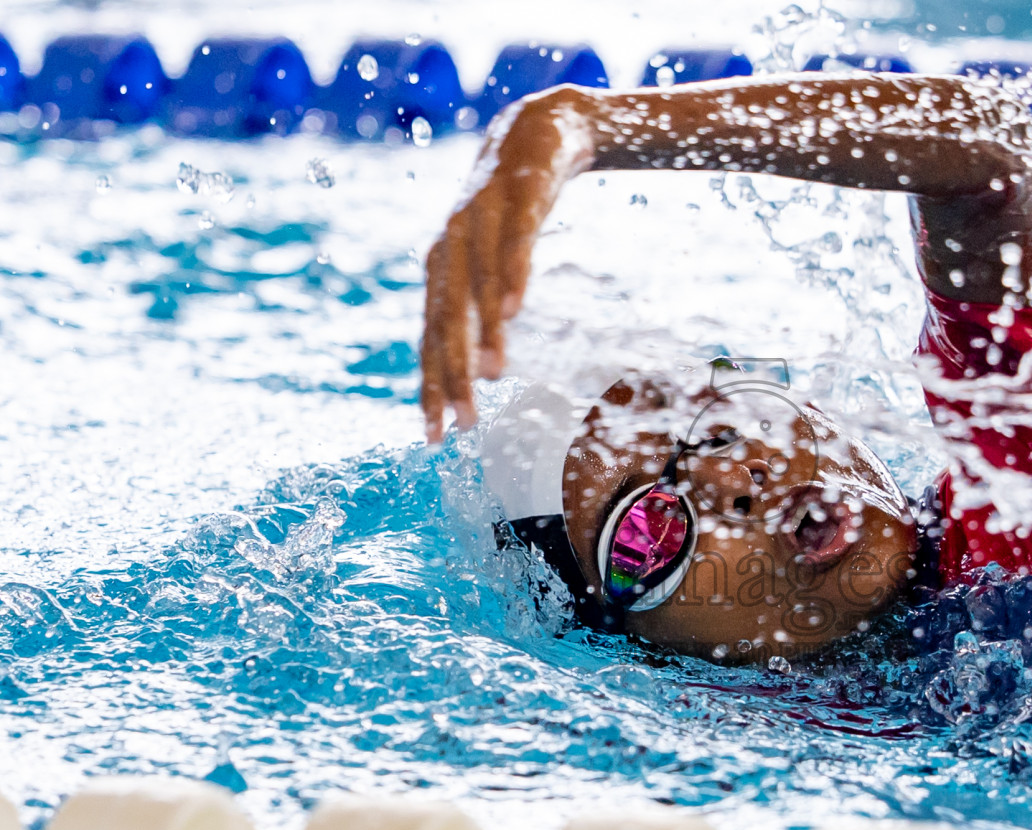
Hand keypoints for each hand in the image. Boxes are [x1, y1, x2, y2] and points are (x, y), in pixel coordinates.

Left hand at [419, 88, 595, 441]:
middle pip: (447, 322)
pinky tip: (514, 310)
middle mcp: (450, 246)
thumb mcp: (494, 261)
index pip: (431, 341)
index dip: (431, 390)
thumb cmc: (515, 207)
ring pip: (477, 286)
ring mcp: (481, 218)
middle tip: (464, 422)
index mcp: (442, 269)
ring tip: (494, 377)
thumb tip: (482, 370)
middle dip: (453, 375)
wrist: (540, 129)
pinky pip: (513, 242)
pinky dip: (510, 276)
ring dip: (484, 332)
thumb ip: (483, 309)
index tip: (436, 439)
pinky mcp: (518, 195)